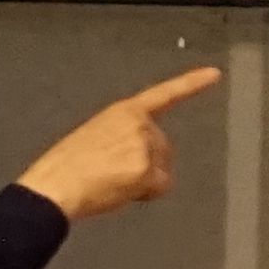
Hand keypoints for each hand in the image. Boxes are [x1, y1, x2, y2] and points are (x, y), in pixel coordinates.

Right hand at [15, 66, 220, 219]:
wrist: (53, 186)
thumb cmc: (65, 166)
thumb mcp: (95, 135)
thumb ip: (123, 135)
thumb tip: (136, 156)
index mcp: (123, 111)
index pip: (164, 94)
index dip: (191, 83)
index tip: (215, 74)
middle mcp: (139, 124)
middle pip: (164, 147)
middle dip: (148, 164)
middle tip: (114, 174)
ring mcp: (143, 146)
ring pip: (162, 169)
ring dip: (144, 180)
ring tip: (111, 182)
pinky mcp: (145, 169)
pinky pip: (159, 188)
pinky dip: (146, 194)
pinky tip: (121, 191)